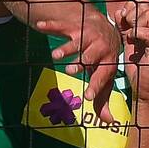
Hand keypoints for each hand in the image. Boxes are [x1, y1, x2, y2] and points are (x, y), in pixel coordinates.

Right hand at [46, 5, 120, 122]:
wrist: (106, 28)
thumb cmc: (104, 59)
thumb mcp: (106, 78)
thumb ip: (104, 100)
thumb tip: (109, 122)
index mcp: (108, 62)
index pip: (102, 76)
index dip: (95, 86)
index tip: (88, 97)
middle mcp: (99, 48)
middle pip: (89, 56)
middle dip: (80, 63)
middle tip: (70, 70)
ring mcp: (86, 36)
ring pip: (76, 41)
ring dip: (66, 47)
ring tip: (55, 54)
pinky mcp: (74, 26)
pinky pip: (62, 25)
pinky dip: (51, 26)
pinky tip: (39, 26)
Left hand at [115, 0, 148, 109]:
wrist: (146, 86)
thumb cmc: (138, 65)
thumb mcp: (128, 41)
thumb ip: (124, 26)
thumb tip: (119, 11)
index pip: (145, 3)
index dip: (131, 6)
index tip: (122, 17)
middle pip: (146, 6)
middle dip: (131, 11)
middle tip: (124, 24)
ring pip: (148, 15)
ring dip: (133, 21)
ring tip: (128, 33)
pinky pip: (148, 32)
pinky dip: (136, 32)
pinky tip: (130, 39)